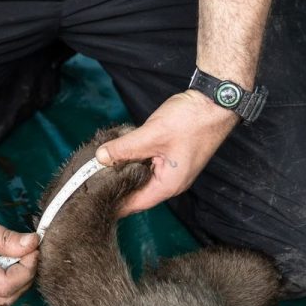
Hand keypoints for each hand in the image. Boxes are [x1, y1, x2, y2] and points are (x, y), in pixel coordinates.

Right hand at [0, 195, 38, 305]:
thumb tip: (33, 244)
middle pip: (5, 299)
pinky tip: (3, 269)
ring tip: (15, 259)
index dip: (26, 269)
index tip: (32, 248)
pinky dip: (1, 292)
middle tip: (27, 252)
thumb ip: (6, 238)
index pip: (6, 286)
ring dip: (14, 287)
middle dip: (24, 277)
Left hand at [94, 90, 238, 215]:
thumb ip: (124, 148)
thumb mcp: (151, 134)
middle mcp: (171, 181)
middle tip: (90, 179)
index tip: (93, 202)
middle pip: (137, 190)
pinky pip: (148, 162)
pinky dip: (134, 157)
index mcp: (169, 184)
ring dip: (124, 168)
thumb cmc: (192, 121)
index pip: (135, 203)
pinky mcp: (171, 155)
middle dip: (116, 184)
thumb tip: (100, 158)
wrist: (215, 102)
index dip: (114, 202)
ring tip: (100, 164)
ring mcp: (172, 168)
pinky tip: (120, 149)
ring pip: (141, 174)